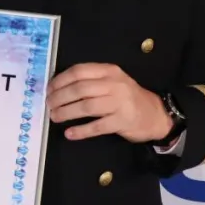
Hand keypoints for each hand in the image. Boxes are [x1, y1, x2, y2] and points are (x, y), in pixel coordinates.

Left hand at [46, 62, 171, 142]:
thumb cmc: (128, 98)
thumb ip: (92, 81)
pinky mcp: (122, 121)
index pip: (79, 71)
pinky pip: (97, 126)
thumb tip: (60, 87)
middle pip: (80, 89)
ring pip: (86, 106)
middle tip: (49, 105)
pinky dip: (81, 130)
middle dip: (60, 97)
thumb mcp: (113, 81)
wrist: (155, 115)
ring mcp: (119, 103)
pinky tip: (70, 133)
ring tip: (55, 117)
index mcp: (109, 71)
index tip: (49, 89)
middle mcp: (114, 84)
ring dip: (66, 112)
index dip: (60, 80)